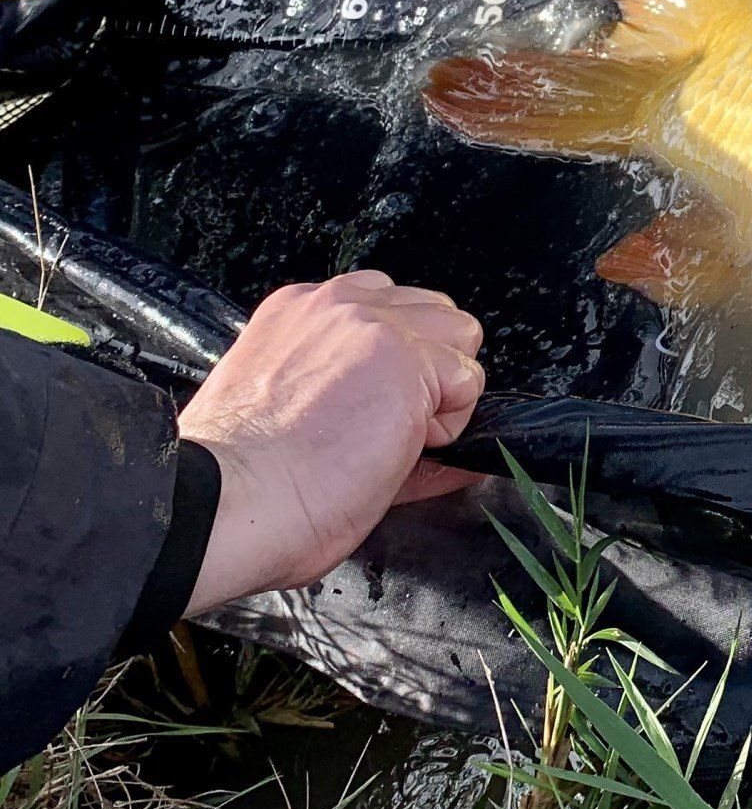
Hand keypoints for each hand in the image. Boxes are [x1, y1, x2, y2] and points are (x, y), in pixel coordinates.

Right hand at [178, 271, 485, 614]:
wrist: (227, 503)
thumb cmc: (246, 480)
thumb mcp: (293, 408)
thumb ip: (354, 388)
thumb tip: (417, 413)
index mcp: (299, 313)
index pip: (386, 307)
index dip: (398, 362)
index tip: (376, 404)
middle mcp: (337, 305)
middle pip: (434, 314)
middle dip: (430, 369)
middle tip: (388, 426)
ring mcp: (374, 326)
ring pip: (460, 337)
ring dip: (443, 392)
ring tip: (391, 437)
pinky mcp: (407, 360)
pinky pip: (468, 383)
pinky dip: (448, 426)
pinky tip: (393, 449)